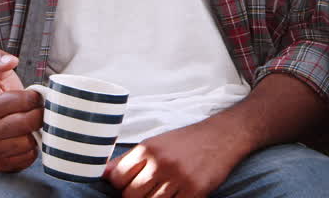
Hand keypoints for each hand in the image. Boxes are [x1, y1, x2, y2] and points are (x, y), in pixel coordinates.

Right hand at [0, 48, 42, 172]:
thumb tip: (11, 60)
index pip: (26, 101)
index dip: (35, 98)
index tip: (33, 98)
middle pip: (28, 123)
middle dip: (38, 116)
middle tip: (37, 113)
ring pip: (28, 143)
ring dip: (35, 134)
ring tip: (30, 127)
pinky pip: (26, 159)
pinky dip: (31, 151)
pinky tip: (25, 141)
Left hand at [104, 120, 246, 197]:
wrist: (223, 136)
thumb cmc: (187, 141)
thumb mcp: (156, 143)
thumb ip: (129, 160)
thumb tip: (104, 175)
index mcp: (148, 149)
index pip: (117, 179)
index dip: (120, 186)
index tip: (129, 185)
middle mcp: (161, 162)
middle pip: (131, 195)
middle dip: (135, 197)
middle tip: (147, 191)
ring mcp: (178, 178)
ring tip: (162, 193)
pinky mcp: (195, 191)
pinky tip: (175, 195)